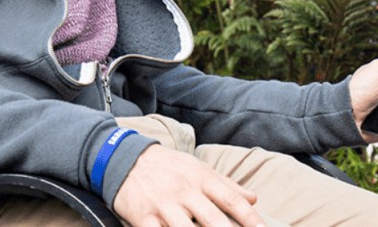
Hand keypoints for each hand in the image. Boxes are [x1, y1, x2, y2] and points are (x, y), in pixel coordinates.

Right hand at [112, 144, 263, 225]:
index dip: (250, 218)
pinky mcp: (142, 216)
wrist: (124, 157)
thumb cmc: (168, 166)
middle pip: (212, 219)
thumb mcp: (197, 168)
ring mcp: (163, 205)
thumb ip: (226, 185)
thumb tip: (253, 198)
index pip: (231, 199)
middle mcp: (184, 191)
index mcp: (201, 179)